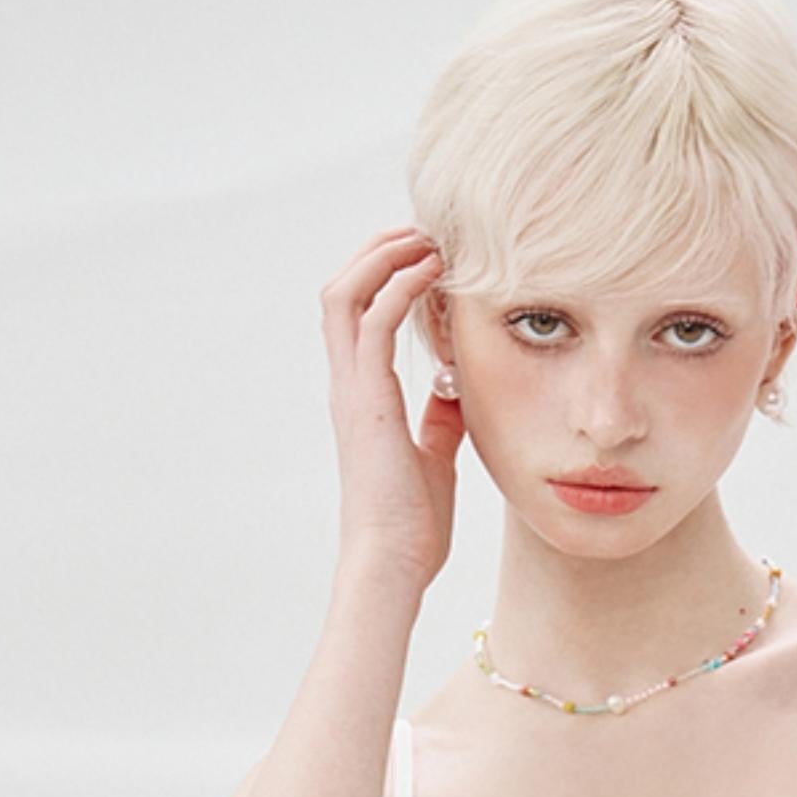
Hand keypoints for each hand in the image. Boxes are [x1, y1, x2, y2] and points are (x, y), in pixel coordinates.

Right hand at [321, 226, 465, 586]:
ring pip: (345, 294)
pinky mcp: (367, 400)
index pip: (357, 315)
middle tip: (423, 232)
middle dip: (378, 251)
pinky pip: (374, 320)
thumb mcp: (435, 458)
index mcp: (361, 397)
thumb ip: (439, 420)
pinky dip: (398, 285)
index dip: (384, 276)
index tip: (426, 258)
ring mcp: (352, 390)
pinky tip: (431, 273)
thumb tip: (456, 390)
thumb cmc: (412, 525)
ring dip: (384, 256)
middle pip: (341, 290)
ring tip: (425, 240)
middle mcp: (348, 385)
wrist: (394, 564)